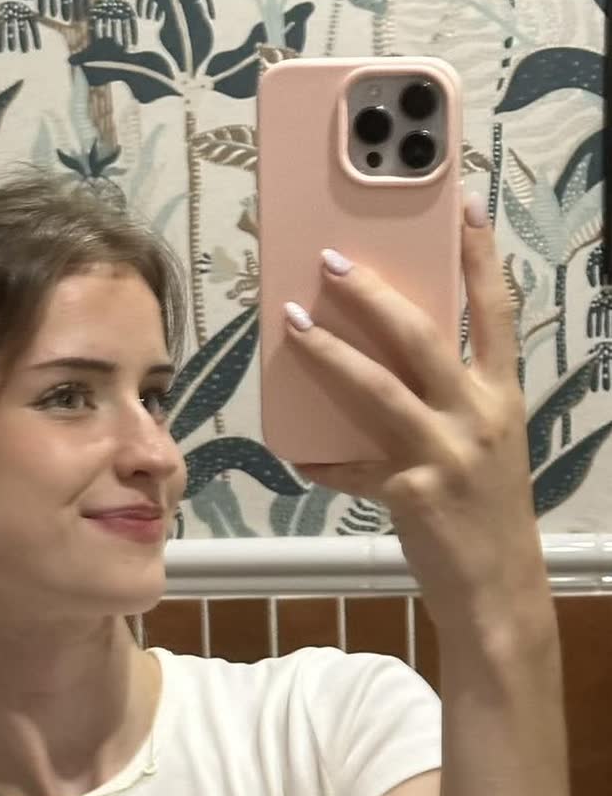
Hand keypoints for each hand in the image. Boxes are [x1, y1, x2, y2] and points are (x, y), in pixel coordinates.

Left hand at [285, 190, 549, 632]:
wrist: (499, 592)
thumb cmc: (484, 510)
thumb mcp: (485, 443)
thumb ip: (450, 397)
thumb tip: (387, 352)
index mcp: (502, 396)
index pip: (496, 310)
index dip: (480, 254)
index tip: (462, 202)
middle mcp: (480, 417)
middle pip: (423, 336)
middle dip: (374, 293)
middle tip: (333, 260)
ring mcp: (446, 455)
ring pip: (379, 387)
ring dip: (330, 352)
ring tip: (293, 321)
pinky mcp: (412, 494)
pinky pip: (351, 467)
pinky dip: (319, 459)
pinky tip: (293, 451)